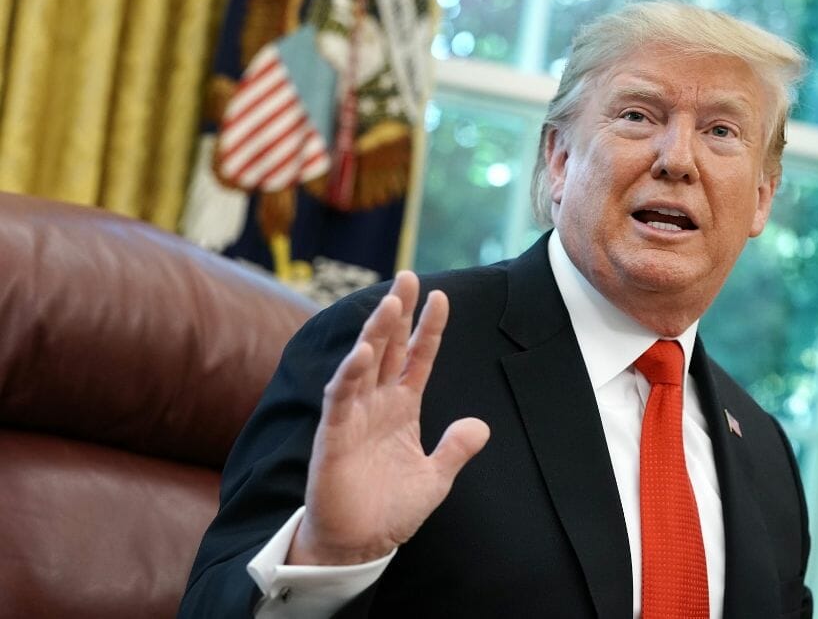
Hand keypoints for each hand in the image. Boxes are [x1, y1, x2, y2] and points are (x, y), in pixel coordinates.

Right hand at [287, 271, 490, 564]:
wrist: (358, 545)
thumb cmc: (390, 509)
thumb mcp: (435, 477)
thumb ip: (455, 449)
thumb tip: (481, 426)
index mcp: (402, 408)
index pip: (418, 358)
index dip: (429, 329)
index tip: (441, 297)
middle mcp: (377, 403)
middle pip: (389, 347)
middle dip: (398, 312)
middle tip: (407, 275)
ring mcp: (354, 415)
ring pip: (364, 363)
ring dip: (376, 333)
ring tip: (389, 302)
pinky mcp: (334, 434)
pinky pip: (341, 398)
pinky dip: (350, 374)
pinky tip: (362, 353)